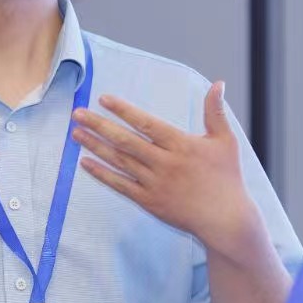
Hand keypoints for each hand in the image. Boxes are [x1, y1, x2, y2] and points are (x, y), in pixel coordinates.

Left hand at [71, 82, 261, 259]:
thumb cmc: (227, 179)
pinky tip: (85, 162)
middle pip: (125, 141)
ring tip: (75, 133)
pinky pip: (120, 185)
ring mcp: (155, 183)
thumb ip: (215, 111)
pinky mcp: (149, 201)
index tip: (104, 99)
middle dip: (99, 125)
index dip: (124, 110)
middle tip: (77, 113)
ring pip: (119, 161)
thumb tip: (218, 83)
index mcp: (181, 145)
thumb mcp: (225, 141)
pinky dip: (102, 174)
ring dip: (95, 146)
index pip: (146, 123)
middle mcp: (164, 163)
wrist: (226, 219)